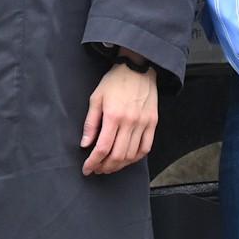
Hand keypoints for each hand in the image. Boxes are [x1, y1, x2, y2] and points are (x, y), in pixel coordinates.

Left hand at [80, 60, 159, 176]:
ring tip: (109, 166)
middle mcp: (130, 122)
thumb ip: (90, 123)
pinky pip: (146, 148)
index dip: (93, 162)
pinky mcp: (153, 123)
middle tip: (97, 169)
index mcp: (113, 116)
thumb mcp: (96, 98)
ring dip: (119, 165)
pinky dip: (135, 158)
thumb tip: (85, 144)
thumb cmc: (114, 81)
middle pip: (117, 155)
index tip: (87, 169)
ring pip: (131, 155)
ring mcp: (143, 124)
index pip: (102, 148)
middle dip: (105, 167)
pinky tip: (127, 159)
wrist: (138, 68)